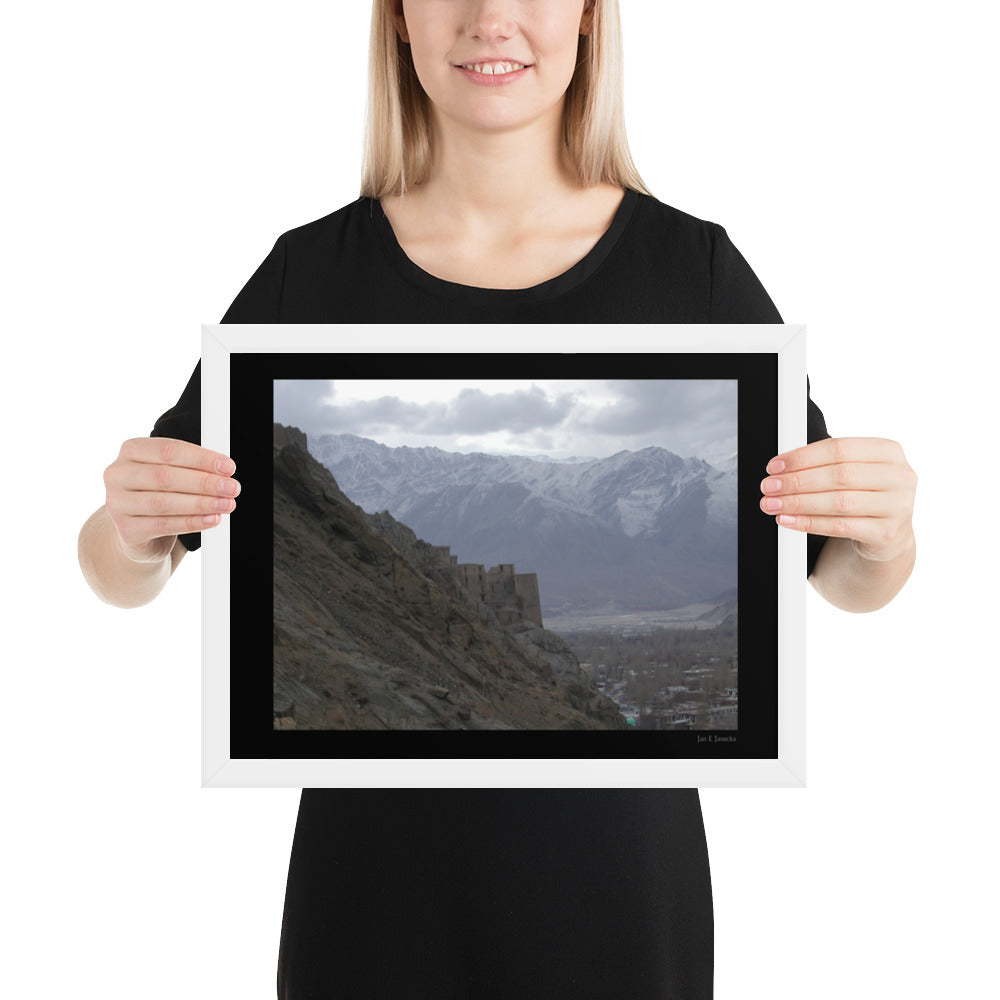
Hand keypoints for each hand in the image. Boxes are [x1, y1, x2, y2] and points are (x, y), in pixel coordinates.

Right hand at [104, 437, 239, 561]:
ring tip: (226, 504)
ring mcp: (117, 503)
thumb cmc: (158, 493)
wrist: (138, 531)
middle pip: (166, 476)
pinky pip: (164, 525)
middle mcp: (118, 474)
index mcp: (131, 451)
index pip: (169, 450)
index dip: (202, 458)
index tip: (228, 467)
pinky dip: (192, 522)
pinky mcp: (126, 529)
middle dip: (204, 482)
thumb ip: (191, 468)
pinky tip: (212, 519)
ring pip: (164, 502)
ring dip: (201, 503)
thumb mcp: (171, 473)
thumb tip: (224, 472)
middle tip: (231, 487)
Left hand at [759, 437, 915, 561]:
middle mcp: (899, 476)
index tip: (775, 466)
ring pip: (839, 502)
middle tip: (769, 487)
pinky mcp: (888, 533)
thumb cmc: (865, 496)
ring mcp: (898, 506)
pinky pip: (840, 527)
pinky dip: (808, 523)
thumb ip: (826, 464)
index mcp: (889, 451)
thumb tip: (781, 468)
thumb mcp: (854, 472)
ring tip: (772, 504)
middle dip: (797, 481)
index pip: (839, 448)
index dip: (803, 457)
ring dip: (798, 503)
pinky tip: (787, 520)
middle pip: (839, 475)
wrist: (888, 534)